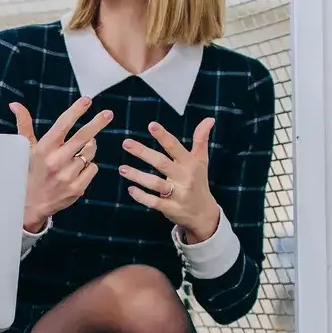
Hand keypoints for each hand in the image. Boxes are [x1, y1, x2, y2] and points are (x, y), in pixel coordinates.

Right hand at [10, 97, 111, 232]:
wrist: (30, 204)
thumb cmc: (29, 171)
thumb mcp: (26, 149)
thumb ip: (24, 125)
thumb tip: (15, 104)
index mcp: (43, 149)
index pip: (62, 125)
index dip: (76, 111)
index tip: (87, 100)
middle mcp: (56, 162)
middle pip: (83, 138)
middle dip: (97, 123)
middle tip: (108, 114)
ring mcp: (68, 176)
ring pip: (89, 153)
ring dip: (87, 149)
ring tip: (75, 153)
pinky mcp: (77, 188)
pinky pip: (93, 168)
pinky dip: (88, 165)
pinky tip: (77, 169)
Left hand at [121, 119, 220, 241]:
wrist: (204, 213)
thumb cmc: (199, 182)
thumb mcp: (201, 161)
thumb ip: (201, 139)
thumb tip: (209, 118)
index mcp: (190, 164)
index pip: (175, 147)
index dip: (163, 136)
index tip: (151, 125)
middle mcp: (184, 178)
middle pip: (161, 163)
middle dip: (143, 152)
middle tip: (126, 143)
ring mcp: (178, 194)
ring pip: (155, 183)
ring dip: (137, 176)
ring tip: (122, 168)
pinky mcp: (171, 208)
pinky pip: (154, 202)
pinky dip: (141, 196)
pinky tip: (130, 189)